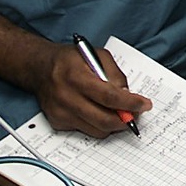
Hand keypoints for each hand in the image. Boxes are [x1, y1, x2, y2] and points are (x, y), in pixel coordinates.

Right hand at [31, 43, 152, 137]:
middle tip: (136, 114)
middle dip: (125, 120)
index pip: (109, 96)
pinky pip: (85, 130)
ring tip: (120, 112)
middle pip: (103, 119)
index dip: (130, 103)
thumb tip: (128, 95)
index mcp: (76, 76)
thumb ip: (114, 74)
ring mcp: (60, 113)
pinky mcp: (57, 122)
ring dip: (113, 125)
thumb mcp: (97, 55)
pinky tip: (98, 111)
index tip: (145, 105)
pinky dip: (98, 124)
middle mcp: (66, 97)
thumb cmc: (71, 60)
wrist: (40, 69)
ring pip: (96, 130)